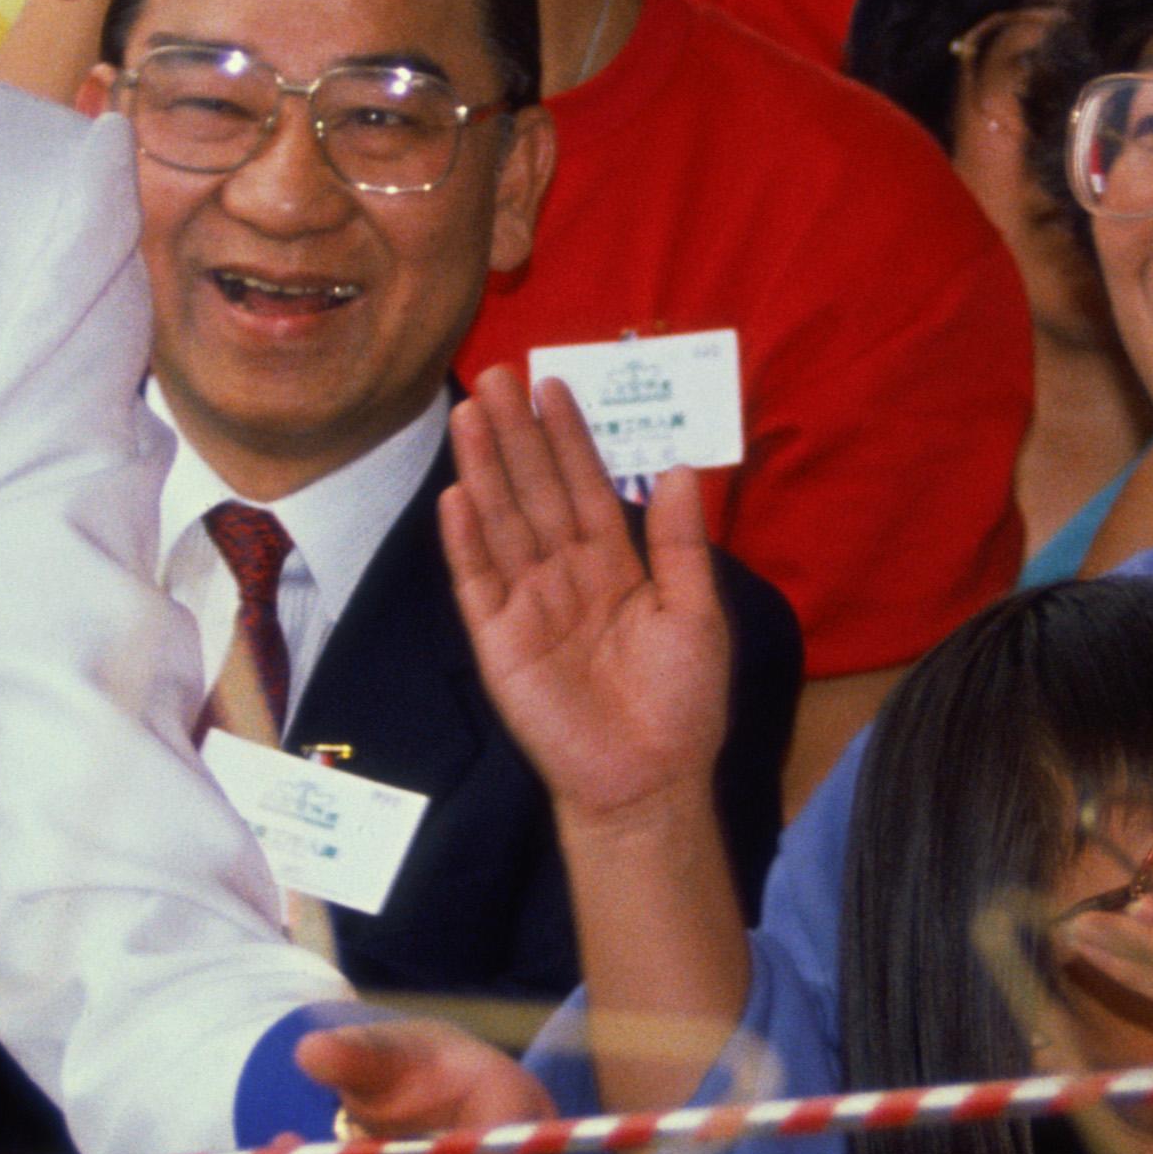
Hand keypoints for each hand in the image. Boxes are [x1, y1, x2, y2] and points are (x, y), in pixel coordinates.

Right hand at [441, 379, 735, 823]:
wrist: (649, 780)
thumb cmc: (682, 702)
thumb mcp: (696, 612)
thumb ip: (681, 542)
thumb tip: (678, 468)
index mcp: (615, 565)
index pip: (587, 486)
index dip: (569, 437)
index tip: (553, 382)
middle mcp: (566, 575)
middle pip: (536, 492)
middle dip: (518, 435)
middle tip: (497, 373)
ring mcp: (528, 606)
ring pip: (503, 524)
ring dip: (485, 470)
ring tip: (471, 414)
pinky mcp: (499, 643)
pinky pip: (478, 585)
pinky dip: (466, 543)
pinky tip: (456, 498)